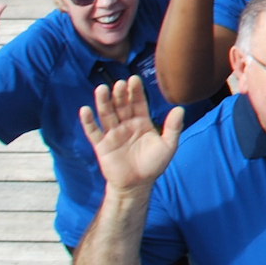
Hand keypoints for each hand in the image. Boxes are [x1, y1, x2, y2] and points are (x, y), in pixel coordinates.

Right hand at [78, 73, 182, 191]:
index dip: (136, 92)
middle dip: (120, 94)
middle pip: (121, 106)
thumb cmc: (153, 164)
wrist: (137, 184)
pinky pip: (94, 132)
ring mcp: (113, 134)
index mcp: (142, 122)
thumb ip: (173, 127)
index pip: (138, 103)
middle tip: (120, 83)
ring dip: (103, 102)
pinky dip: (88, 122)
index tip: (134, 79)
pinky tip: (85, 110)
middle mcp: (126, 124)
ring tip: (102, 89)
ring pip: (107, 114)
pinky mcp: (102, 145)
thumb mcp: (168, 145)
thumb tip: (180, 108)